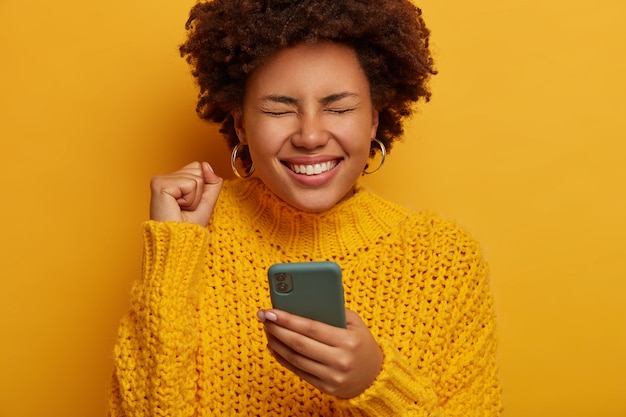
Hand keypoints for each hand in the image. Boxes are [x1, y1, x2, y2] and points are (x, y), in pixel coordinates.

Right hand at [149, 161, 222, 225]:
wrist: (178, 242)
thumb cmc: (188, 227)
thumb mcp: (207, 202)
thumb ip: (212, 182)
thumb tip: (206, 165)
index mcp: (173, 181)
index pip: (198, 167)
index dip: (201, 187)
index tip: (189, 204)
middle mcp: (165, 178)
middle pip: (198, 169)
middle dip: (198, 192)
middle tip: (185, 207)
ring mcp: (161, 180)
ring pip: (196, 177)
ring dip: (194, 197)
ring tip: (181, 208)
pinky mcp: (160, 184)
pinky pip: (190, 184)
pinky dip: (190, 199)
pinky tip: (177, 206)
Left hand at [257, 308, 383, 398]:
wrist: (375, 376)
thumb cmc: (361, 343)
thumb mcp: (355, 323)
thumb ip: (333, 310)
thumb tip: (302, 300)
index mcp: (348, 341)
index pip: (311, 328)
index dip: (288, 319)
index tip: (271, 311)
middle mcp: (340, 360)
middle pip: (299, 344)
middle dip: (277, 329)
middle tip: (263, 317)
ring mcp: (331, 377)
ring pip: (295, 359)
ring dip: (277, 343)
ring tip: (267, 330)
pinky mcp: (325, 388)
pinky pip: (298, 371)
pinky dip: (283, 358)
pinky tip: (274, 346)